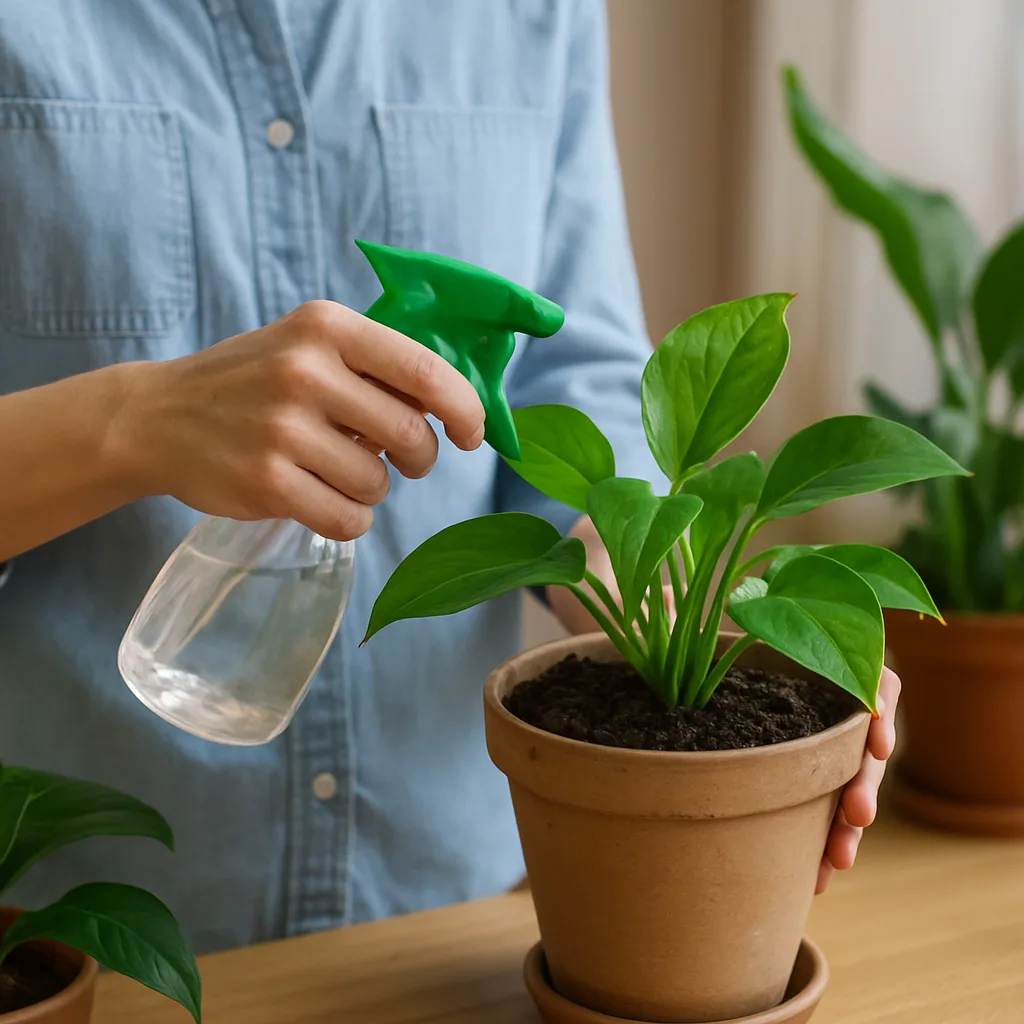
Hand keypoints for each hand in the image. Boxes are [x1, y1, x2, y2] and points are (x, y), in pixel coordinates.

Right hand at [118, 301, 484, 539]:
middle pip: (411, 435)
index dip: (464, 409)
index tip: (470, 434)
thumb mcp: (308, 346)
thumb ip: (376, 367)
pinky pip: (348, 520)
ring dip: (372, 489)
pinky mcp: (266, 483)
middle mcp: (305, 371)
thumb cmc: (253, 381)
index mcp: (326, 328)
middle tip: (404, 461)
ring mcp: (282, 429)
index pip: (425, 371)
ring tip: (338, 472)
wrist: (157, 416)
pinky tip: (324, 501)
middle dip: (419, 458)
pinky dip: (349, 519)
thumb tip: (455, 407)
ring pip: (378, 484)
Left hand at [548, 514, 898, 892]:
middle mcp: (797, 684)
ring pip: (836, 775)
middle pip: (856, 733)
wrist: (621, 620)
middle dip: (861, 778)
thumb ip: (671, 606)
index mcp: (790, 639)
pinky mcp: (765, 761)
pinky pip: (804, 799)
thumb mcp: (655, 601)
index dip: (877, 702)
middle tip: (853, 819)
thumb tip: (673, 604)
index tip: (873, 740)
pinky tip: (811, 871)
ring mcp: (785, 726)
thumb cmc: (643, 600)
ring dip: (843, 821)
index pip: (861, 667)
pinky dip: (813, 836)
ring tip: (833, 862)